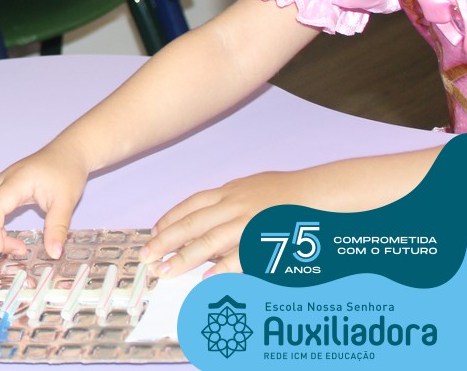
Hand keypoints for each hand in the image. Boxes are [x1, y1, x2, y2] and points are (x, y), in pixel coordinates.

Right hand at [0, 141, 89, 258]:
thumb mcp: (66, 201)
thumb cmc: (66, 171)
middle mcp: (1, 183)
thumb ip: (58, 227)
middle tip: (16, 251)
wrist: (68, 152)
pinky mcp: (3, 191)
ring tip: (0, 251)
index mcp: (15, 182)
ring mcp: (0, 186)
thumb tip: (54, 253)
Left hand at [143, 170, 295, 277]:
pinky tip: (206, 280)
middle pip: (191, 224)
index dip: (169, 220)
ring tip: (165, 272)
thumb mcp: (250, 187)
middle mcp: (233, 204)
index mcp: (228, 191)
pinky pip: (239, 256)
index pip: (190, 206)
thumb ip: (227, 199)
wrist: (319, 192)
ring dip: (184, 258)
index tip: (153, 234)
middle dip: (166, 241)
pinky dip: (221, 268)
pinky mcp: (264, 239)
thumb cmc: (285, 191)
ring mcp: (248, 222)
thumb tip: (205, 213)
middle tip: (147, 257)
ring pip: (208, 241)